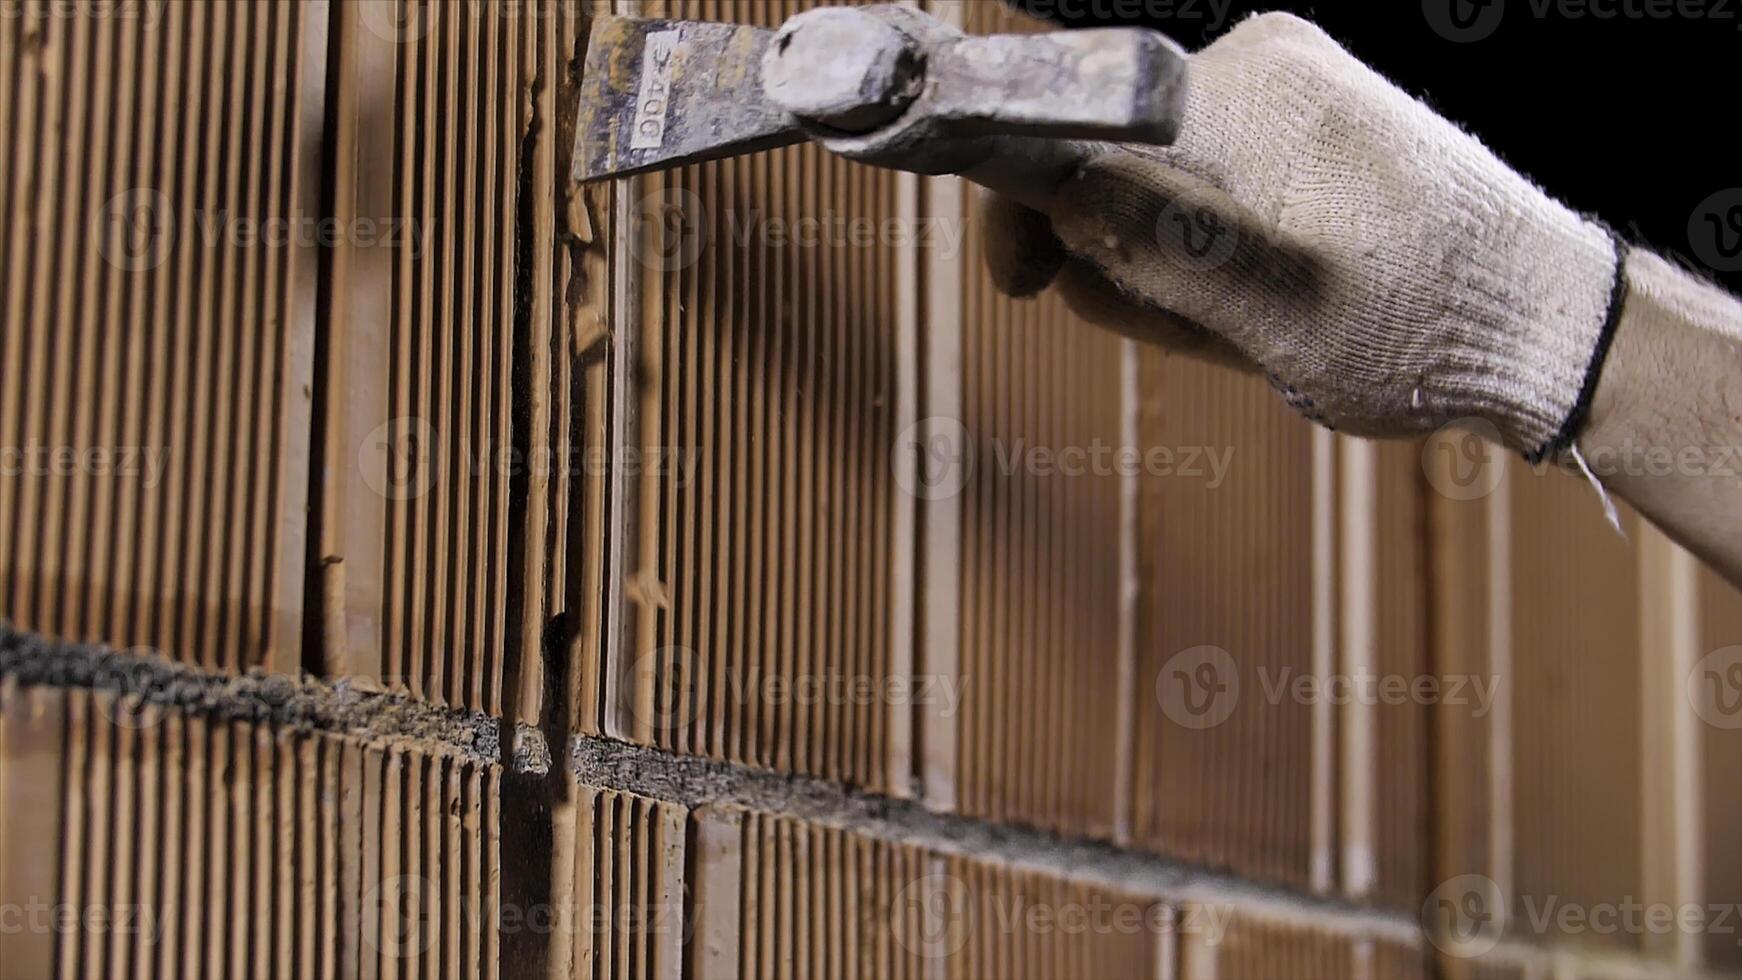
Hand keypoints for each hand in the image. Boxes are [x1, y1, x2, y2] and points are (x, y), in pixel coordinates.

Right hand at [981, 13, 1622, 457]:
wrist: (1548, 324)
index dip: (1023, 198)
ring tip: (1236, 327)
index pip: (1076, 120)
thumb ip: (1149, 245)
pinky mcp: (1310, 117)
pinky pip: (1211, 175)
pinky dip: (1208, 243)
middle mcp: (1263, 66)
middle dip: (1109, 250)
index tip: (1021, 277)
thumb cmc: (1421, 330)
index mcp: (1247, 98)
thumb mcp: (1267, 316)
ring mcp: (1291, 86)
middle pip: (1110, 151)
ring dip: (1165, 261)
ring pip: (1157, 174)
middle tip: (1161, 327)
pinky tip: (1257, 299)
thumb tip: (1050, 188)